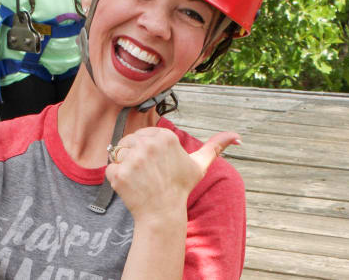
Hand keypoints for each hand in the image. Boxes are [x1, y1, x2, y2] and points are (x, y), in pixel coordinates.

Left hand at [105, 127, 240, 224]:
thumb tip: (238, 137)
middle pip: (128, 141)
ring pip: (118, 153)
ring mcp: (133, 159)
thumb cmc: (180, 187)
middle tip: (147, 174)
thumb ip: (216, 146)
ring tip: (140, 179)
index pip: (143, 134)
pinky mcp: (118, 173)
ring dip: (125, 166)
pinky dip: (116, 178)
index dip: (146, 150)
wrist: (163, 214)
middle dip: (134, 156)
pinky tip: (131, 186)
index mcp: (165, 137)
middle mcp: (148, 144)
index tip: (156, 165)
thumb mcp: (199, 164)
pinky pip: (110, 168)